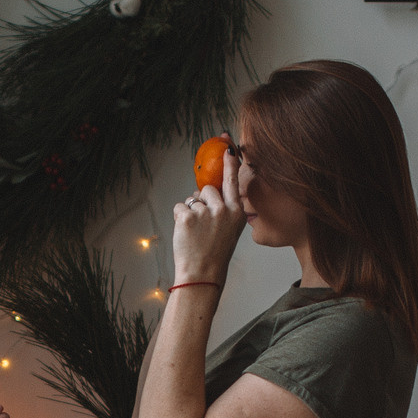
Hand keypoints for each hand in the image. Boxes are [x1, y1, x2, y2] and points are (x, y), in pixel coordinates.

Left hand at [172, 140, 246, 291]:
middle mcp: (224, 209)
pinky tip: (186, 233)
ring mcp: (206, 212)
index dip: (230, 161)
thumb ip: (223, 209)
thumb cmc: (215, 252)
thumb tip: (206, 192)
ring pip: (192, 199)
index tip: (228, 144)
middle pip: (207, 189)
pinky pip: (180, 207)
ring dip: (190, 212)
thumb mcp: (229, 229)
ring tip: (196, 233)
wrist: (203, 273)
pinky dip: (180, 218)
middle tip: (204, 226)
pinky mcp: (188, 216)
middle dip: (202, 202)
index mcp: (237, 212)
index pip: (233, 180)